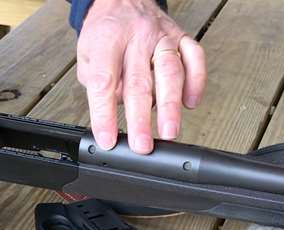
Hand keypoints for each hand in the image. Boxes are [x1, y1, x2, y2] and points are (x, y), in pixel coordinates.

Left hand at [77, 0, 206, 153]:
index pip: (105, 82)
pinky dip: (196, 82)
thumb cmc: (105, 30)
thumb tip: (114, 109)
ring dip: (170, 106)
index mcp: (109, 40)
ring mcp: (162, 37)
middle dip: (141, 119)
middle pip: (139, 83)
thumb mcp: (87, 54)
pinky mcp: (181, 37)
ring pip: (170, 73)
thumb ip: (98, 82)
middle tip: (142, 144)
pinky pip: (195, 58)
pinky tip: (191, 103)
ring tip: (169, 131)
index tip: (107, 138)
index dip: (105, 114)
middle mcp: (137, 37)